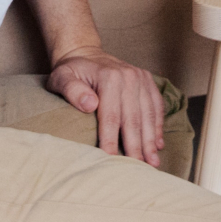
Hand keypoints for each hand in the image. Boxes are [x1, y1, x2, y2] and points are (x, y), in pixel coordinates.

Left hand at [47, 47, 164, 166]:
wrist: (86, 53)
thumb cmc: (71, 70)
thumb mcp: (61, 77)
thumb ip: (72, 90)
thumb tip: (90, 104)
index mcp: (110, 78)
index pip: (112, 116)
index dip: (111, 140)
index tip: (111, 160)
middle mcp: (130, 77)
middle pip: (134, 118)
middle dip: (136, 146)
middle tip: (139, 168)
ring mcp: (142, 78)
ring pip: (149, 114)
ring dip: (151, 140)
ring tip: (153, 162)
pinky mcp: (148, 81)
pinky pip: (157, 106)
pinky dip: (158, 126)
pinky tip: (158, 144)